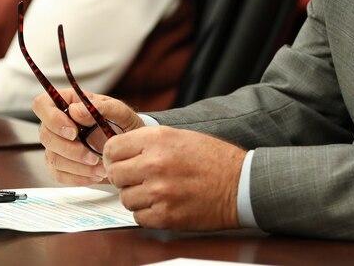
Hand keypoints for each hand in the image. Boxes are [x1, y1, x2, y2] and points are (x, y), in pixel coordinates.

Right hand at [33, 90, 143, 184]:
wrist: (127, 147)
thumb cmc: (121, 123)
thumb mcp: (118, 111)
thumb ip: (99, 107)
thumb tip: (76, 111)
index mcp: (67, 102)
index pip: (42, 104)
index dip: (52, 118)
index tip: (73, 131)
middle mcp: (56, 124)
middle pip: (46, 136)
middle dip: (70, 149)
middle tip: (93, 157)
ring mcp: (55, 146)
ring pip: (53, 158)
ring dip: (78, 166)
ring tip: (101, 168)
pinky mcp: (59, 166)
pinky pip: (59, 175)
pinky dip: (78, 178)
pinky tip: (95, 175)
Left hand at [103, 126, 245, 230]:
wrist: (240, 183)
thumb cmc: (213, 158)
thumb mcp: (179, 136)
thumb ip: (147, 142)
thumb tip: (119, 152)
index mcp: (157, 139)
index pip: (112, 149)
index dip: (113, 157)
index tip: (119, 162)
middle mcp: (154, 164)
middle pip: (115, 175)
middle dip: (124, 178)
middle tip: (138, 178)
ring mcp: (159, 192)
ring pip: (125, 198)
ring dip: (137, 196)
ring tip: (157, 191)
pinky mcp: (166, 216)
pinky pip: (139, 217)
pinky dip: (148, 213)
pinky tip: (164, 203)